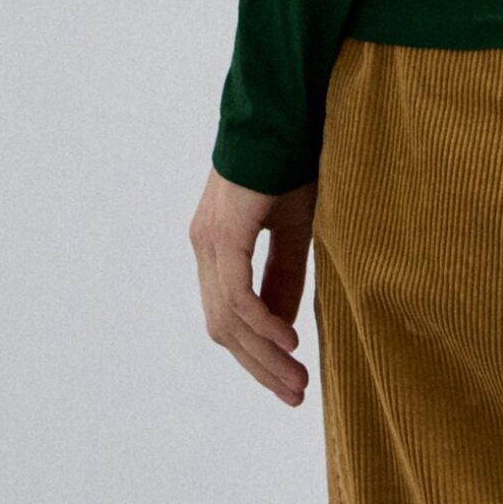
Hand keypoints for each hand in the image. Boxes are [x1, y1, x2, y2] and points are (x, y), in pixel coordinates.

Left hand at [190, 166, 317, 404]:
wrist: (287, 109)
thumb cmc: (293, 159)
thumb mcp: (295, 228)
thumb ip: (285, 276)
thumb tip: (285, 330)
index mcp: (218, 246)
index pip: (230, 317)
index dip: (258, 354)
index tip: (291, 382)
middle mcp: (205, 247)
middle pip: (224, 328)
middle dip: (260, 366)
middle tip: (295, 394)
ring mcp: (209, 240)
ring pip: (227, 320)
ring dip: (263, 355)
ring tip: (297, 379)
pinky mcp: (223, 233)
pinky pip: (237, 296)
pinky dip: (261, 324)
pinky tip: (288, 341)